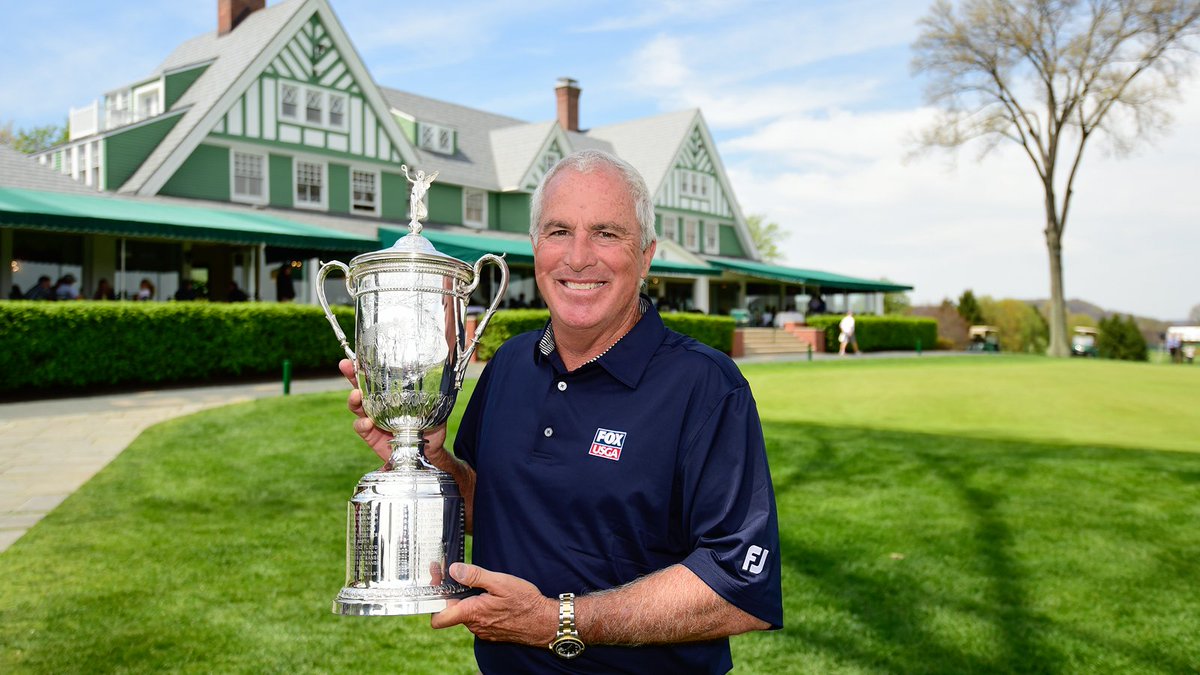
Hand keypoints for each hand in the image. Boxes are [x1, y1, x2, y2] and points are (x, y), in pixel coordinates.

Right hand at [339, 359, 449, 466]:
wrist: (429, 451)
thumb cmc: (430, 425)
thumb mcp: (435, 406)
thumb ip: (435, 393)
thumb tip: (445, 372)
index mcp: (391, 394)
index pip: (376, 377)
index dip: (365, 365)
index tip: (357, 355)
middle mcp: (379, 404)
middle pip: (360, 387)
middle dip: (351, 375)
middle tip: (346, 366)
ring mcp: (373, 419)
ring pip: (357, 406)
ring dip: (353, 400)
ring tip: (356, 395)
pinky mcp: (370, 435)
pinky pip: (361, 428)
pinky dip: (362, 424)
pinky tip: (368, 423)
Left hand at [431, 562, 556, 646]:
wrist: (544, 622)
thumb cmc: (525, 602)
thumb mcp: (500, 582)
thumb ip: (475, 576)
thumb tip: (453, 570)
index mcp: (472, 613)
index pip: (438, 616)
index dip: (433, 597)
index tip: (436, 577)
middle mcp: (474, 626)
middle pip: (450, 610)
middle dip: (450, 590)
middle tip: (452, 570)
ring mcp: (482, 630)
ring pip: (464, 613)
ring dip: (465, 597)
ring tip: (472, 580)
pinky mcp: (490, 631)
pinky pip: (476, 617)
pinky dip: (476, 605)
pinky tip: (486, 594)